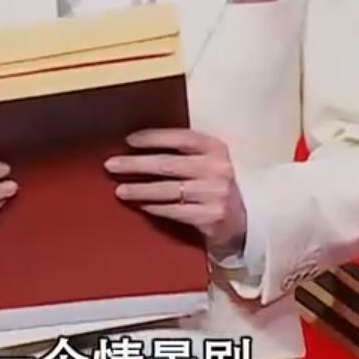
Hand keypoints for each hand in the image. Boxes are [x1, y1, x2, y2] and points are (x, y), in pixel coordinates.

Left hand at [105, 129, 248, 256]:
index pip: (181, 138)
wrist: (248, 220)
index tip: (128, 141)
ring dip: (140, 189)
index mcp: (217, 149)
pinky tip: (141, 206)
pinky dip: (154, 207)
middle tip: (111, 165)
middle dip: (136, 164)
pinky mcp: (210, 217)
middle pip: (168, 164)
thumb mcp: (213, 163)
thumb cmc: (220, 186)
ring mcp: (214, 194)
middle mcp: (217, 169)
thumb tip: (143, 148)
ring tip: (119, 190)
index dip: (153, 137)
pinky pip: (174, 211)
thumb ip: (188, 154)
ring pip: (167, 190)